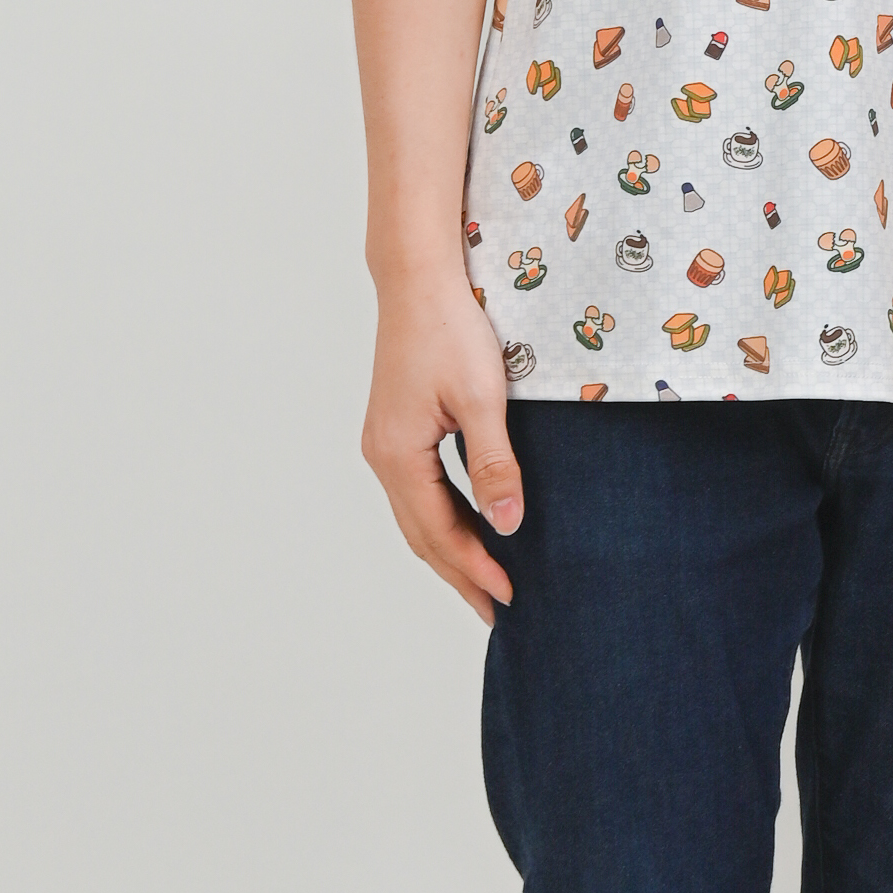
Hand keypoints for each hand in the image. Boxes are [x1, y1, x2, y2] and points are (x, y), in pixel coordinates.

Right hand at [363, 268, 523, 623]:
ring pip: (417, 516)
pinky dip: (443, 521)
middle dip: (459, 575)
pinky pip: (419, 493)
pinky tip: (469, 528)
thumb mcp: (482, 398)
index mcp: (398, 455)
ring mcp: (385, 444)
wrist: (419, 280)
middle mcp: (383, 456)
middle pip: (421, 535)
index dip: (474, 568)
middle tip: (496, 612)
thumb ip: (494, 463)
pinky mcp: (396, 430)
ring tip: (484, 583)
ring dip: (450, 552)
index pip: (440, 532)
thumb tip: (506, 523)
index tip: (509, 598)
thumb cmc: (452, 330)